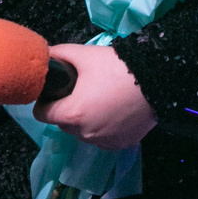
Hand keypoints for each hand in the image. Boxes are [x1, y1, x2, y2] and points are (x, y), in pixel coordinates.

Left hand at [32, 44, 156, 149]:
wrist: (156, 80)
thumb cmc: (115, 67)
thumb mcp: (83, 55)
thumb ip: (57, 54)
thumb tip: (44, 55)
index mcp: (72, 114)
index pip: (41, 114)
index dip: (44, 101)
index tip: (54, 92)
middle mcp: (85, 134)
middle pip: (63, 123)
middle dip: (66, 109)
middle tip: (80, 91)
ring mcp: (104, 142)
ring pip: (82, 132)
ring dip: (84, 120)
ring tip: (98, 99)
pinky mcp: (121, 144)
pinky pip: (102, 138)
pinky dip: (102, 127)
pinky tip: (112, 110)